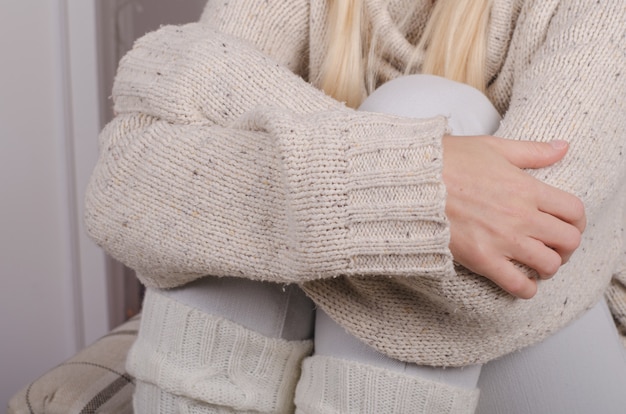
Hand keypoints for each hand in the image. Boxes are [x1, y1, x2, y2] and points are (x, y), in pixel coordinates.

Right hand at [442, 135, 585, 298]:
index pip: (574, 211)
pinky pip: (518, 285)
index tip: (568, 224)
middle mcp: (521, 217)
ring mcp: (503, 241)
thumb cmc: (448, 162)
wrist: (413, 182)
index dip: (577, 221)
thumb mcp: (493, 148)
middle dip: (566, 246)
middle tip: (553, 245)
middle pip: (568, 241)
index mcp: (526, 188)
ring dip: (548, 267)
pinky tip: (521, 282)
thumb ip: (532, 151)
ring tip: (536, 263)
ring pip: (549, 265)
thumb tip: (562, 147)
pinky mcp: (483, 259)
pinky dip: (526, 288)